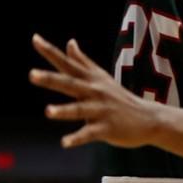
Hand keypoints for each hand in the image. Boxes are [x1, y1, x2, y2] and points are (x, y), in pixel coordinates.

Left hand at [29, 35, 162, 149]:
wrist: (149, 118)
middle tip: (32, 74)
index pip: (67, 63)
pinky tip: (65, 143)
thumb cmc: (120, 97)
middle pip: (70, 84)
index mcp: (90, 80)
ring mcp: (101, 110)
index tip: (35, 39)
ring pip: (79, 109)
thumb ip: (82, 61)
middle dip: (51, 79)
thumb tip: (70, 42)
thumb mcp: (100, 77)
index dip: (50, 52)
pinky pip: (89, 134)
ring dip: (64, 110)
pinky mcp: (107, 128)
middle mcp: (94, 92)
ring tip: (48, 111)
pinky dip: (77, 138)